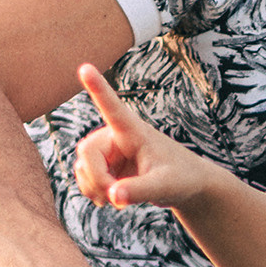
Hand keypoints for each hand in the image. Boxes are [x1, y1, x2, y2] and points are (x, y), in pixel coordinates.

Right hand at [72, 62, 219, 214]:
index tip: (86, 67)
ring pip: (82, 167)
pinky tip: (110, 199)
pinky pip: (85, 178)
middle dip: (97, 179)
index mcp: (133, 131)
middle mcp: (116, 136)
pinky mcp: (105, 166)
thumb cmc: (181, 178)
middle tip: (115, 197)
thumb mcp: (164, 186)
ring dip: (94, 188)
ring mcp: (108, 151)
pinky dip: (93, 192)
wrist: (184, 186)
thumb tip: (113, 196)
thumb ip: (139, 190)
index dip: (97, 88)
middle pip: (86, 152)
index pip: (112, 107)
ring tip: (117, 199)